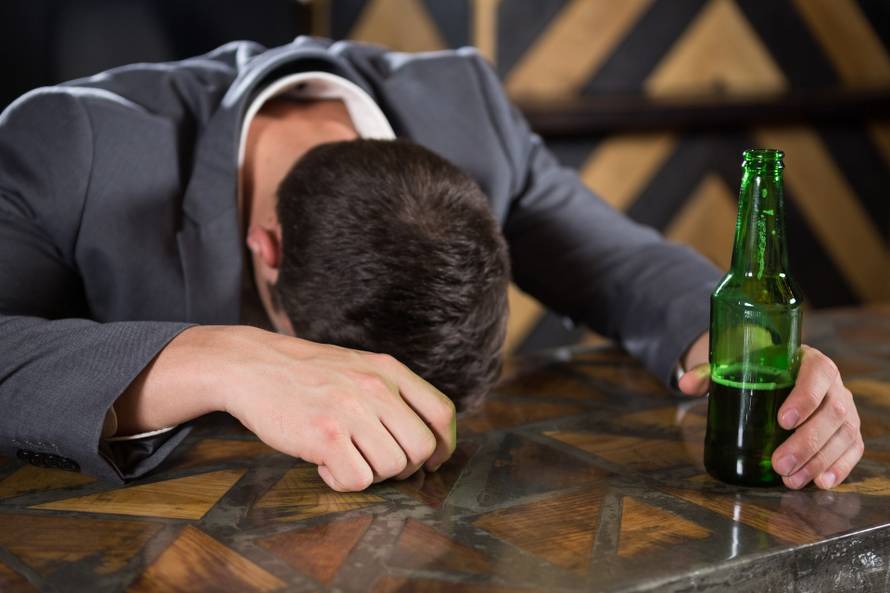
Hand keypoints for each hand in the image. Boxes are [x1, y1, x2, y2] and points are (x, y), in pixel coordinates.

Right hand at [221, 327, 456, 491]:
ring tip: (343, 458)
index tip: (430, 460)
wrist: (249, 365)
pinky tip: (323, 464)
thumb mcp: (357, 367)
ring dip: (370, 474)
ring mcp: (351, 410)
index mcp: (388, 370)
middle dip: (405, 467)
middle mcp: (376, 387)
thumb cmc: (304, 374)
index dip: (443, 445)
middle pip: (422, 447)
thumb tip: (425, 440)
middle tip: (375, 462)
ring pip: (392, 467)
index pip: (441, 412)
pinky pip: (357, 480)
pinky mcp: (325, 434)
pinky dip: (341, 482)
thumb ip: (390, 393)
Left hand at [678, 334, 862, 489]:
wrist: (780, 373)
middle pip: (831, 413)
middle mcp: (834, 385)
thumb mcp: (736, 365)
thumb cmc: (758, 370)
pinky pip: (852, 449)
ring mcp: (845, 409)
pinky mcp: (848, 430)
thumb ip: (709, 373)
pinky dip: (840, 467)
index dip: (805, 398)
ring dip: (819, 461)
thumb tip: (684, 383)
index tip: (783, 420)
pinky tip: (821, 482)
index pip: (816, 376)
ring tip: (791, 479)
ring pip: (843, 435)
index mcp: (810, 361)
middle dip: (806, 442)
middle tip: (780, 464)